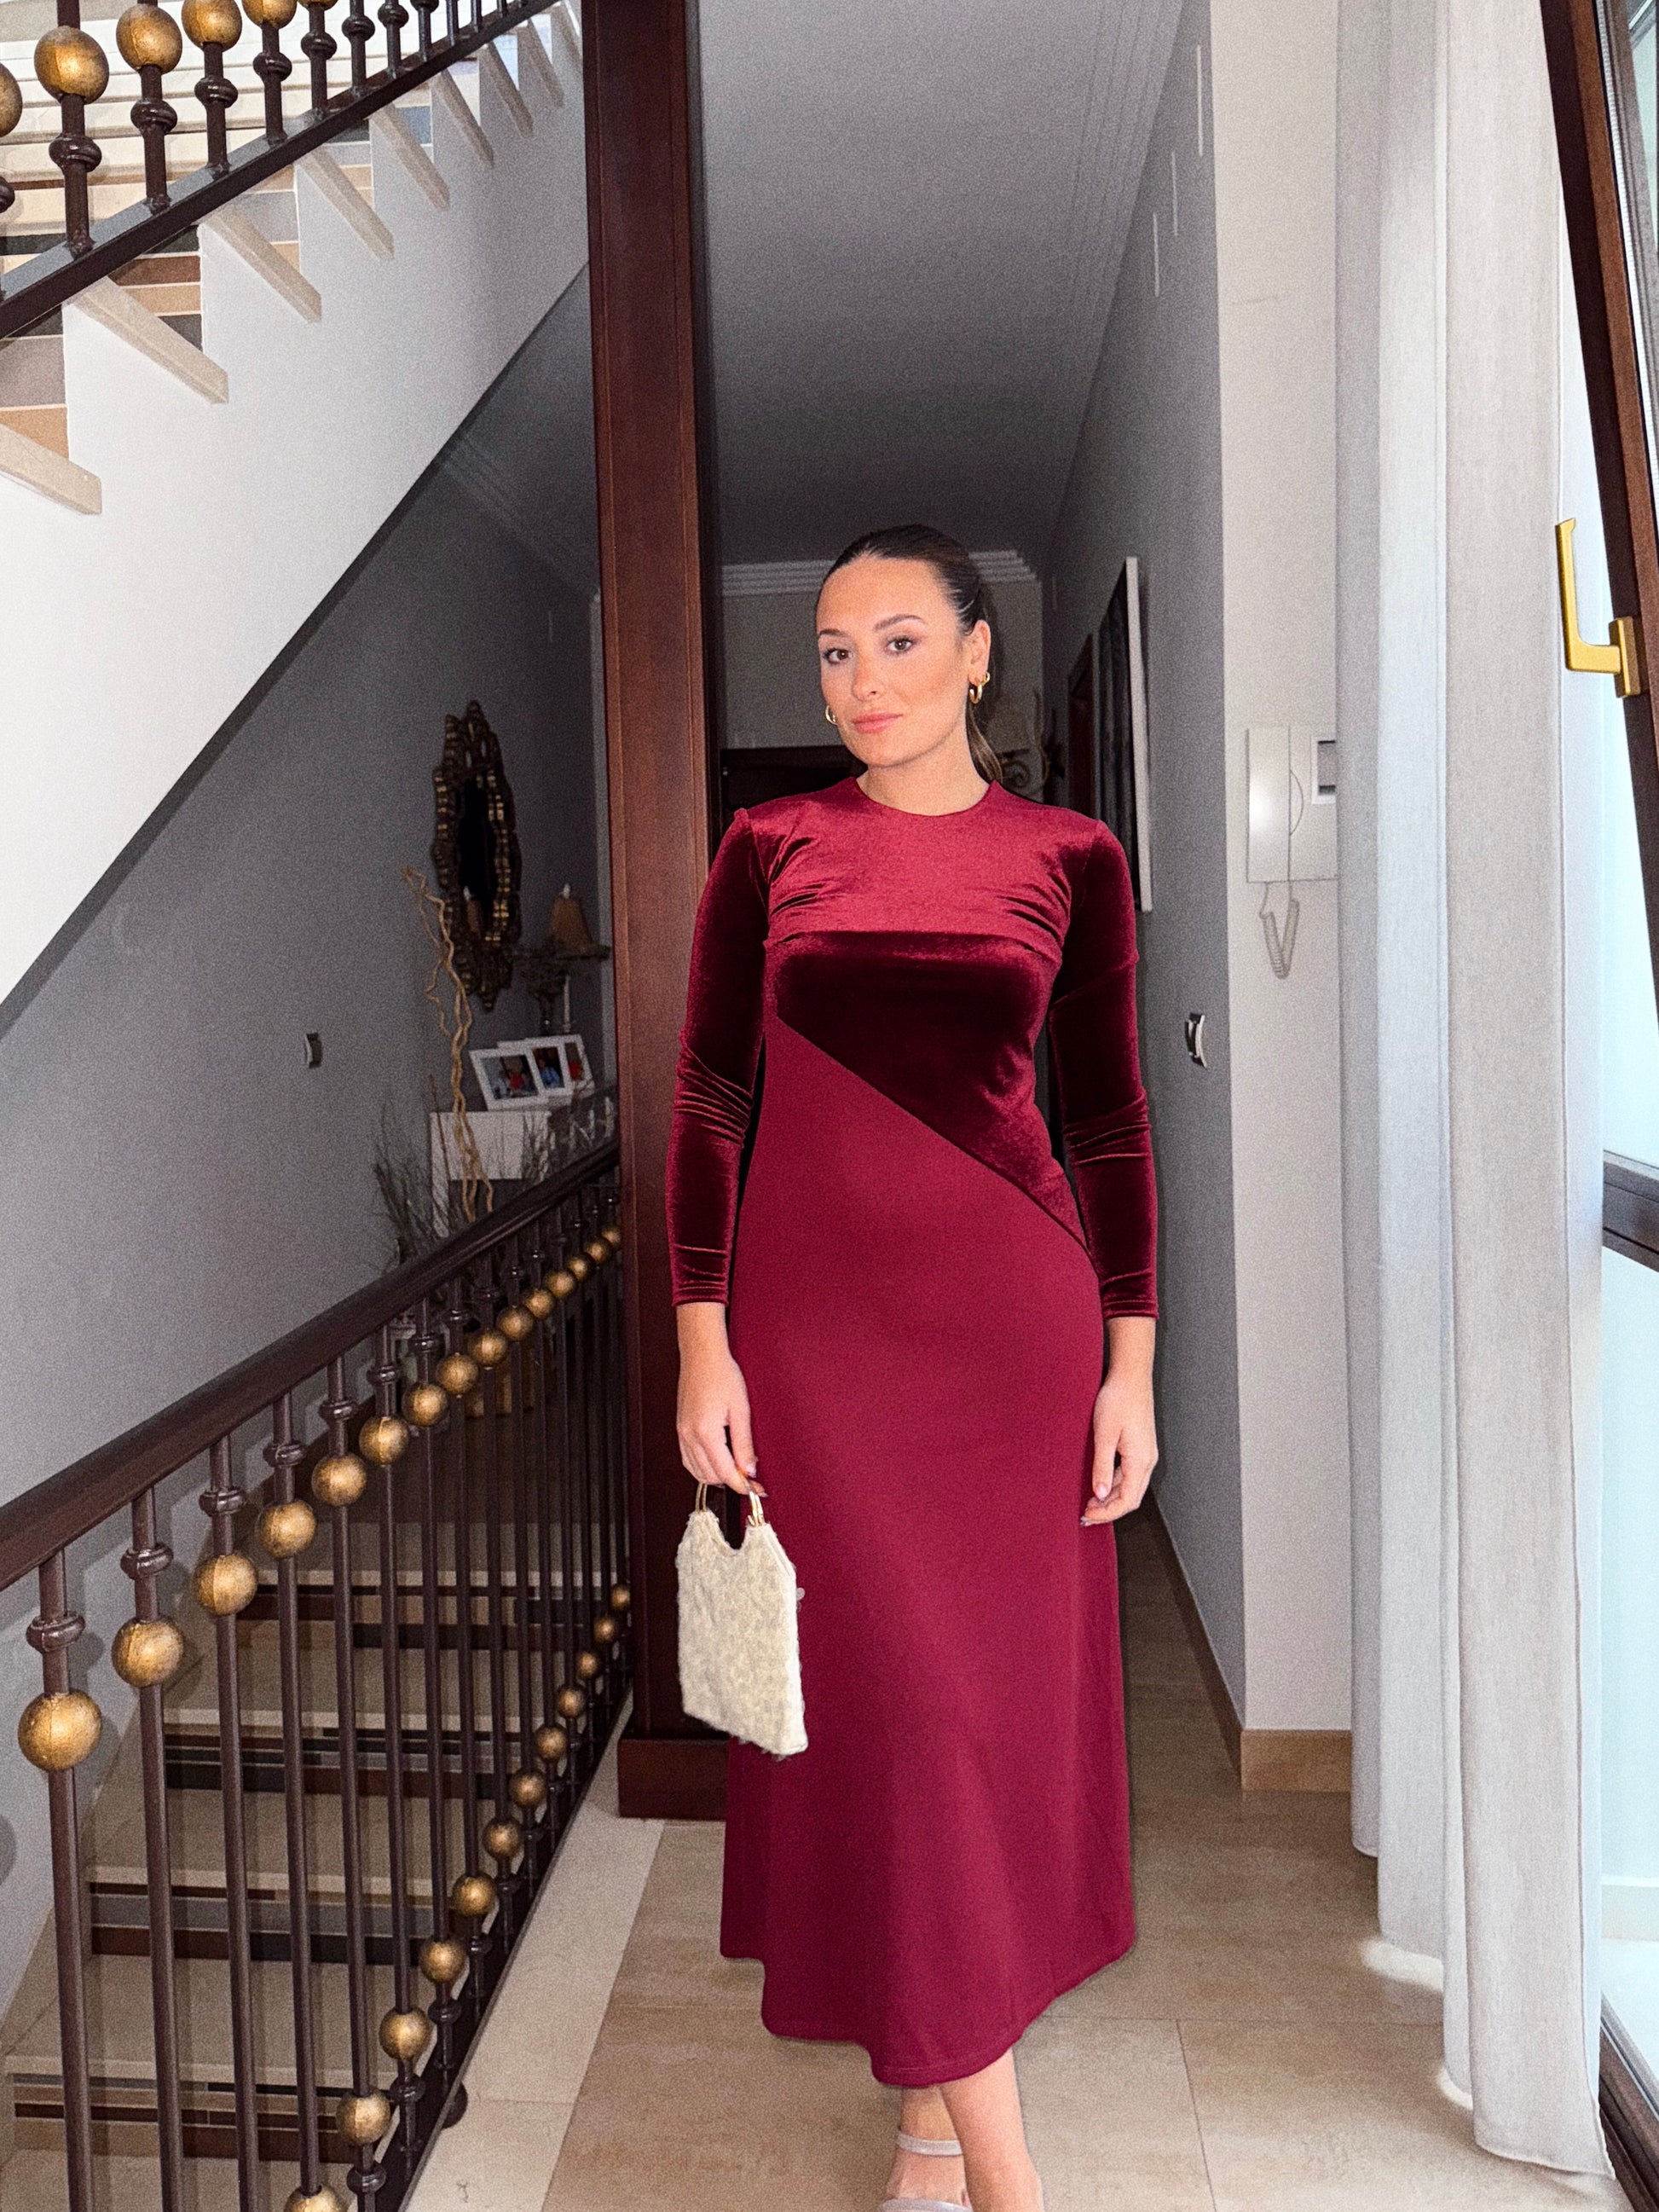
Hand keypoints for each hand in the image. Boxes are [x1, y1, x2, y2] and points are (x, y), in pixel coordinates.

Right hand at [675, 1303, 763, 1496]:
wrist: (702, 1356)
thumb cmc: (723, 1375)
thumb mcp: (741, 1410)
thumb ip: (745, 1443)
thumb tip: (750, 1470)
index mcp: (705, 1432)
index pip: (725, 1472)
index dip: (743, 1485)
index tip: (758, 1490)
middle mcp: (689, 1436)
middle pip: (710, 1476)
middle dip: (732, 1481)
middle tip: (753, 1478)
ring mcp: (681, 1433)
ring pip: (697, 1471)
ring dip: (717, 1476)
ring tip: (738, 1469)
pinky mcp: (680, 1429)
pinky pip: (688, 1460)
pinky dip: (703, 1467)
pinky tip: (719, 1461)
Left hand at [1082, 1318, 1156, 1525]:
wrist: (1131, 1376)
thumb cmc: (1118, 1400)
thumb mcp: (1104, 1435)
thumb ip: (1102, 1467)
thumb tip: (1100, 1496)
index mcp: (1140, 1460)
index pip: (1127, 1501)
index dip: (1108, 1513)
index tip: (1087, 1516)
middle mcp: (1147, 1461)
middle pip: (1131, 1498)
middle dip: (1109, 1510)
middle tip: (1086, 1515)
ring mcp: (1146, 1454)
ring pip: (1131, 1487)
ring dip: (1112, 1498)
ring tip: (1089, 1503)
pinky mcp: (1141, 1446)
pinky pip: (1130, 1474)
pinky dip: (1116, 1485)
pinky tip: (1100, 1484)